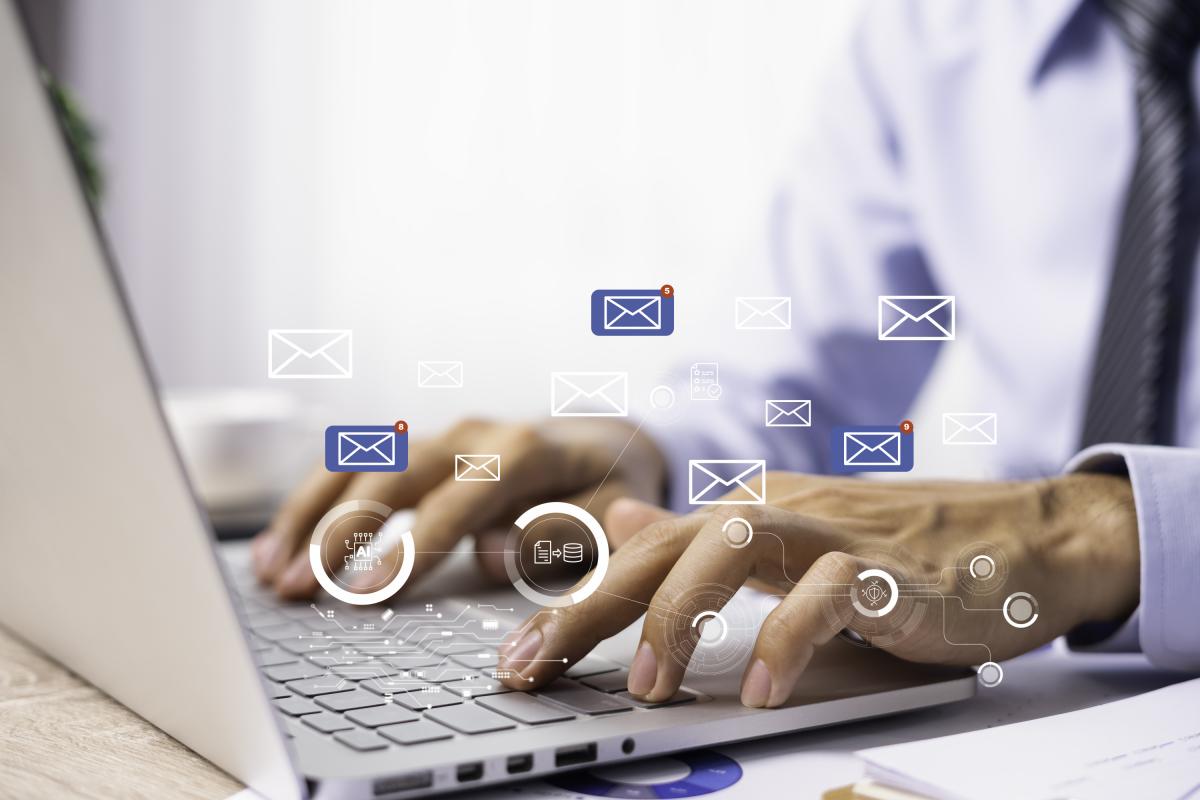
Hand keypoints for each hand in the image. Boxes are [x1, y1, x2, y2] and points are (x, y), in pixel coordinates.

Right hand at [251, 418, 664, 597]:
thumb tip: (488, 554)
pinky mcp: (418, 449)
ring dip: (311, 516)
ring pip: (359, 465)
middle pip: (392, 475)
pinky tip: (279, 544)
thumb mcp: (613, 513)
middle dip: (338, 532)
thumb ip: (561, 533)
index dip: (408, 549)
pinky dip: (313, 504)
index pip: (454, 502)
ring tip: (271, 572)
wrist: (605, 442)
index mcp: (524, 451)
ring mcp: (440, 436)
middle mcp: (473, 434)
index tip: (364, 595)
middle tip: (296, 588)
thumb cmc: (610, 487)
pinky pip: (354, 468)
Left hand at [498, 472, 1139, 706]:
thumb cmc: (898, 552)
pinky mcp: (888, 567)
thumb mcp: (785, 547)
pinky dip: (787, 638)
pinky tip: (761, 691)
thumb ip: (701, 543)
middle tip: (532, 671)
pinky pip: (825, 594)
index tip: (516, 659)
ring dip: (676, 617)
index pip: (637, 554)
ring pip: (727, 549)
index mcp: (744, 513)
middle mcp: (774, 511)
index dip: (570, 603)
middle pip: (659, 550)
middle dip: (587, 610)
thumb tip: (622, 527)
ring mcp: (830, 532)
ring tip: (645, 688)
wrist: (1019, 535)